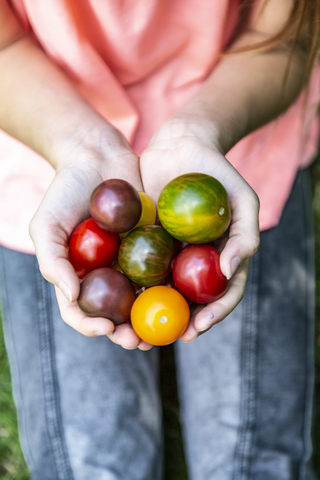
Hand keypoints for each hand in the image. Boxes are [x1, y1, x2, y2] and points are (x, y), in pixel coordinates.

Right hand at [29, 128, 152, 350]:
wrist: (97, 156)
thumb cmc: (65, 191)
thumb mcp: (46, 225)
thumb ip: (52, 261)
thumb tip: (72, 296)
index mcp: (77, 275)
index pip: (80, 312)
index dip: (90, 325)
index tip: (106, 328)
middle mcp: (104, 274)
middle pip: (114, 314)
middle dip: (125, 332)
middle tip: (137, 341)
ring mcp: (129, 262)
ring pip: (142, 299)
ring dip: (151, 319)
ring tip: (162, 330)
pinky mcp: (152, 246)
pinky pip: (162, 271)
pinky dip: (170, 288)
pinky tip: (181, 298)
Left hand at [139, 116, 259, 340]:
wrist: (182, 145)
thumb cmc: (218, 172)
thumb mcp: (243, 200)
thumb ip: (246, 236)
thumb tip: (229, 271)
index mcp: (221, 260)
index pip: (221, 296)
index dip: (212, 317)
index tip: (196, 329)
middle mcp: (194, 263)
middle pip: (188, 303)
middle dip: (174, 326)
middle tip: (159, 340)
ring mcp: (168, 254)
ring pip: (159, 291)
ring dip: (147, 316)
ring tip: (132, 333)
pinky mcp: (143, 242)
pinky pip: (134, 267)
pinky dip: (127, 285)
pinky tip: (115, 299)